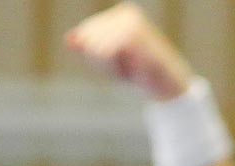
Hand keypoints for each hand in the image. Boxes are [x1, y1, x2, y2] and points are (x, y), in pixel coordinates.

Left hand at [65, 2, 195, 100]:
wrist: (166, 84)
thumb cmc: (138, 72)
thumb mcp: (107, 61)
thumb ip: (87, 48)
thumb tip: (68, 39)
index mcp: (119, 14)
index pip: (85, 33)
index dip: (95, 56)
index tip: (119, 61)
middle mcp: (125, 12)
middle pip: (88, 40)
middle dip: (100, 62)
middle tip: (126, 66)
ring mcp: (130, 22)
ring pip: (94, 48)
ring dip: (109, 66)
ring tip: (130, 67)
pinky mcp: (133, 34)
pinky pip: (104, 53)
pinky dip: (114, 67)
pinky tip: (133, 67)